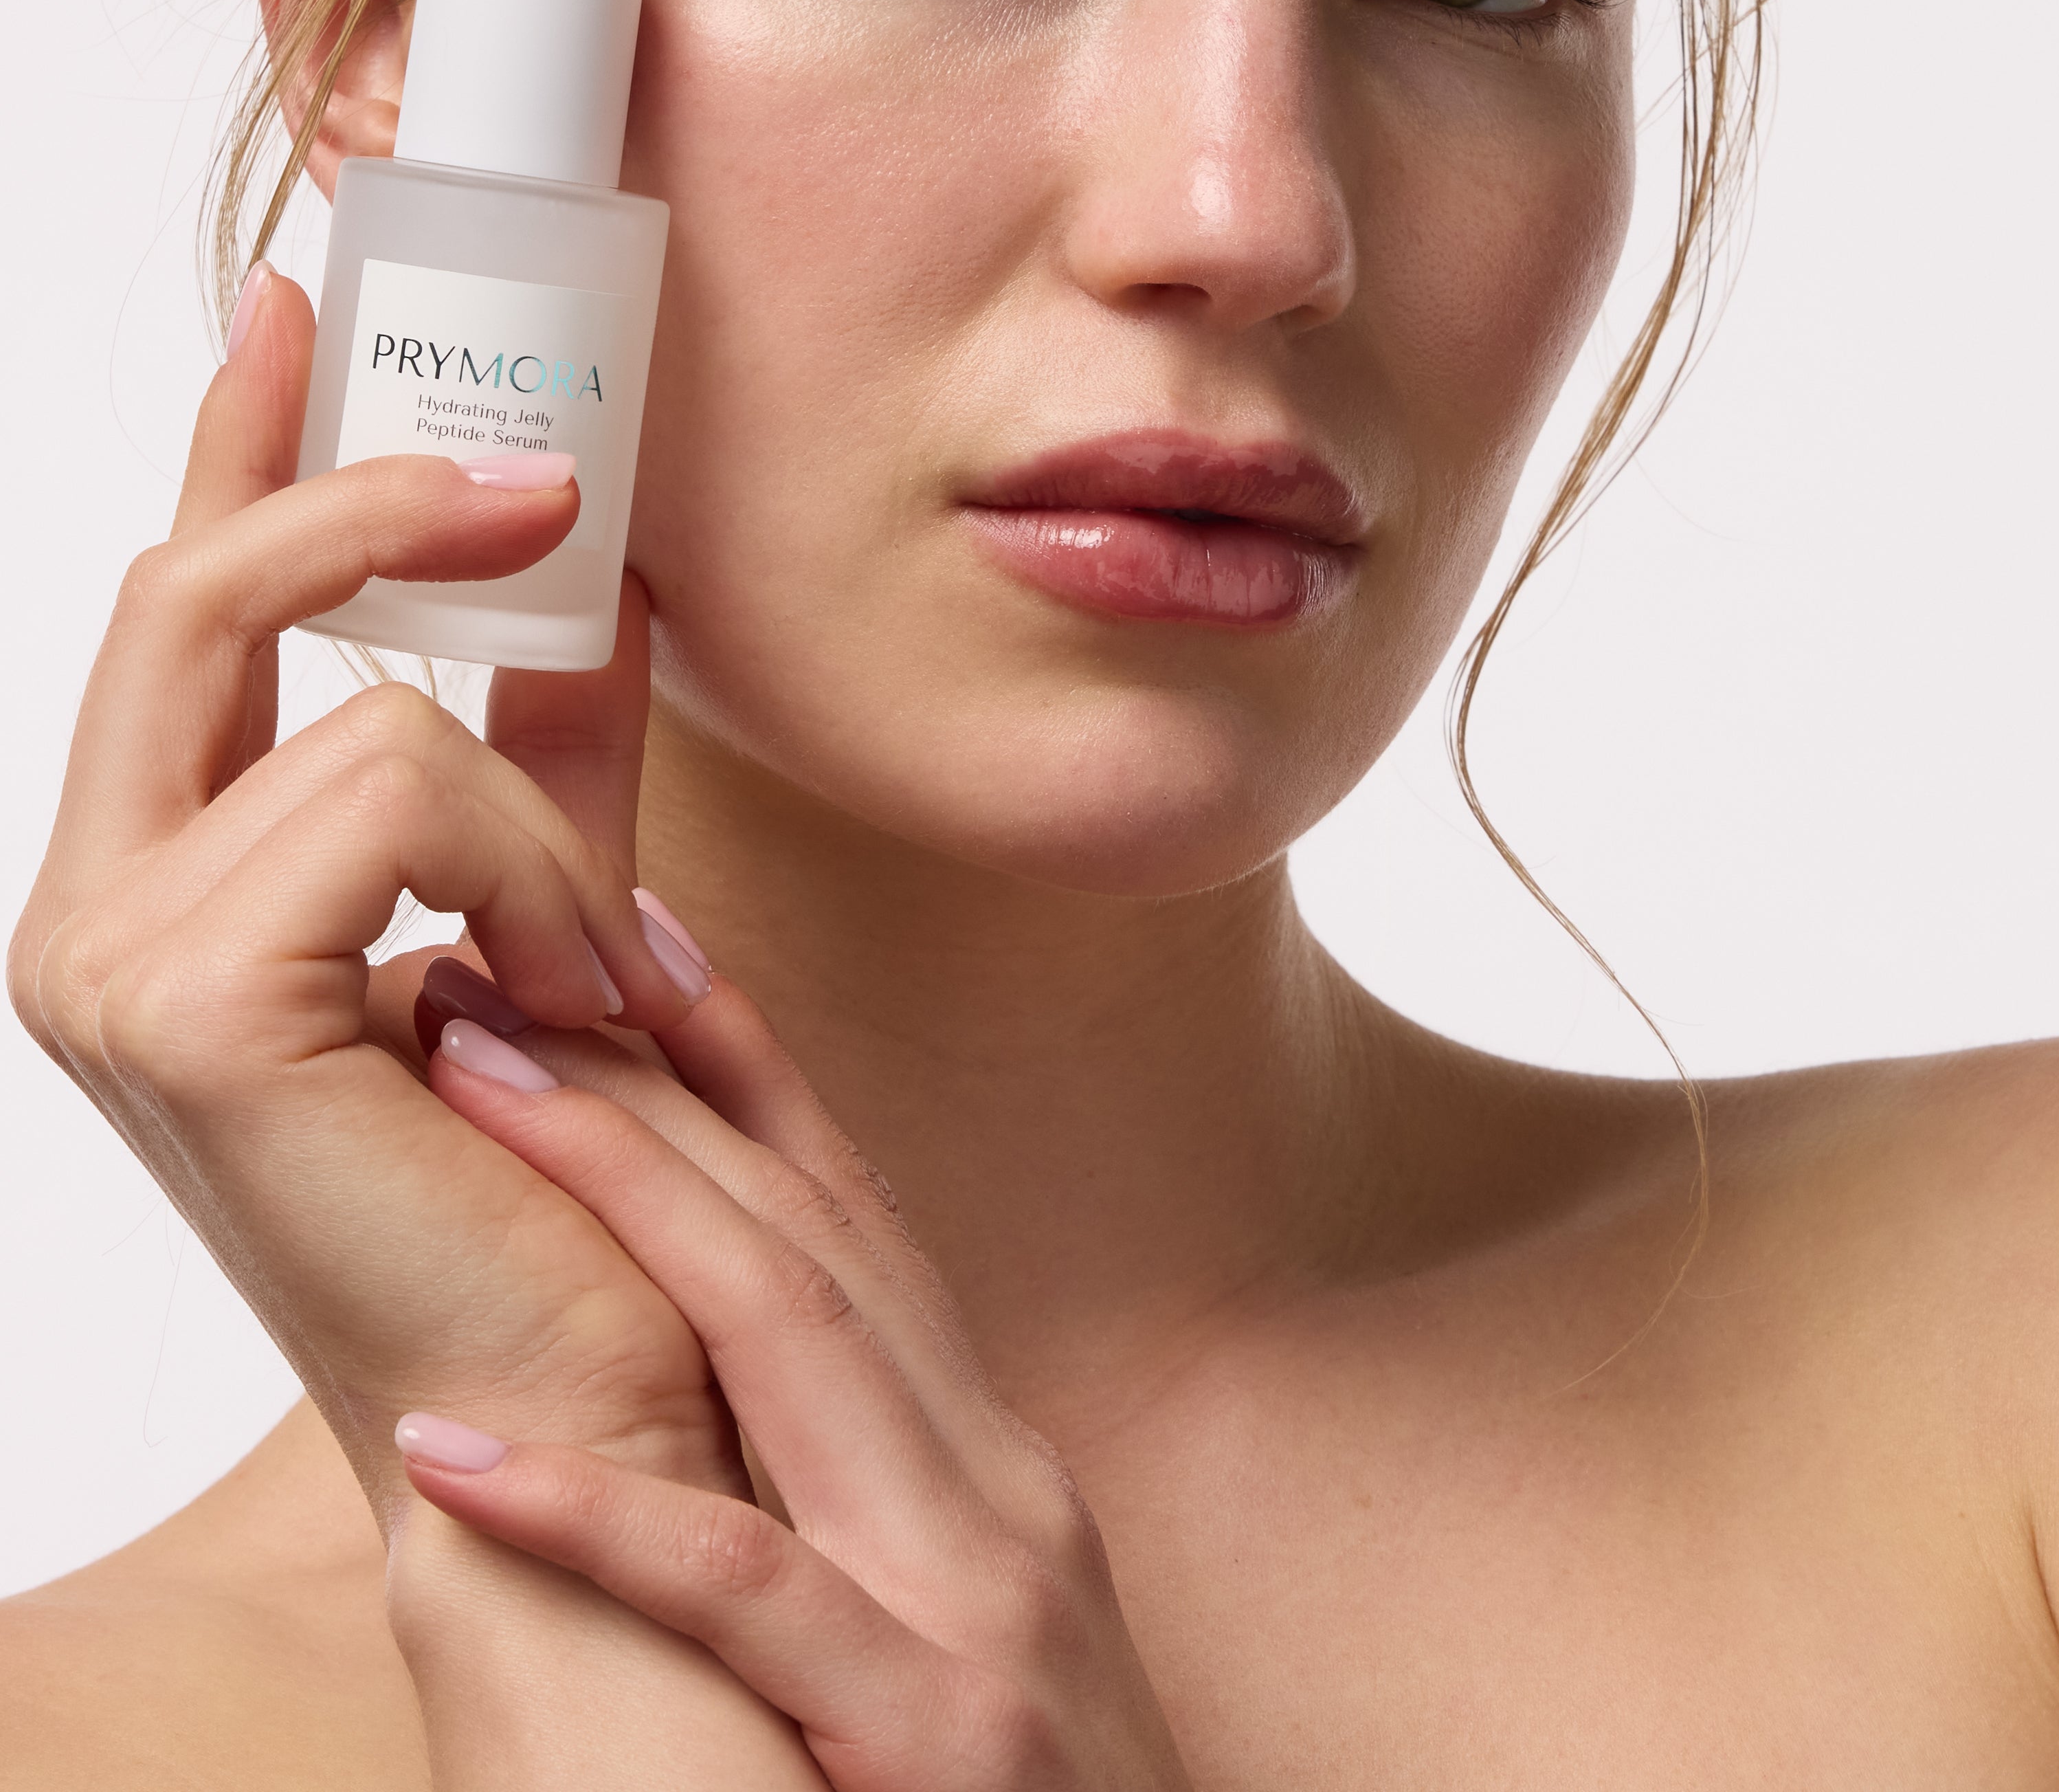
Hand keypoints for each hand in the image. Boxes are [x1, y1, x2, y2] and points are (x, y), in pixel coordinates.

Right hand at [12, 266, 813, 1782]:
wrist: (600, 1382)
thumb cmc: (559, 1157)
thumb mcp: (549, 885)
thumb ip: (545, 743)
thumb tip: (586, 572)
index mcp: (159, 880)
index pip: (174, 612)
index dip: (231, 445)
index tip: (298, 307)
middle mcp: (94, 914)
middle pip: (192, 595)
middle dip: (368, 492)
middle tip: (545, 471)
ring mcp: (114, 962)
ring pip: (372, 714)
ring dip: (536, 821)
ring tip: (584, 961)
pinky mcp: (189, 1005)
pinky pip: (408, 794)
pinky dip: (531, 873)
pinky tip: (561, 997)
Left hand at [397, 972, 1195, 1789]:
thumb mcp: (966, 1633)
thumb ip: (870, 1512)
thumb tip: (715, 1409)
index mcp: (993, 1470)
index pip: (862, 1225)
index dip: (753, 1071)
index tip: (646, 942)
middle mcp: (998, 1494)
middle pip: (815, 1241)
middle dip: (656, 1089)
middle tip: (503, 977)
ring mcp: (981, 1605)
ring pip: (793, 1347)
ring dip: (626, 1201)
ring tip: (481, 1096)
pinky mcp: (938, 1737)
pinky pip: (743, 1595)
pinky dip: (598, 1515)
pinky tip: (463, 1453)